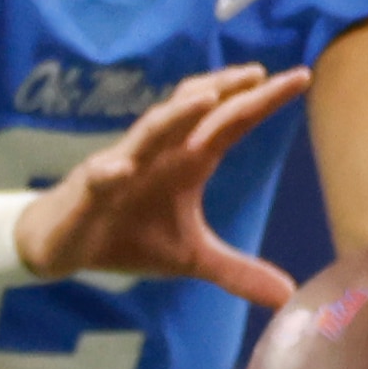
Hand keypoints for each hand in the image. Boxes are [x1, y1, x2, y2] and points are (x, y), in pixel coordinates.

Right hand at [20, 65, 307, 302]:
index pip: (231, 123)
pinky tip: (118, 171)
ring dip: (176, 114)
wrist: (66, 244)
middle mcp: (158, 153)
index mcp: (187, 161)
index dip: (262, 101)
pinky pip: (98, 178)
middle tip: (260, 72)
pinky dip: (108, 173)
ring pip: (149, 131)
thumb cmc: (128, 236)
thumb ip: (237, 271)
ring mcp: (121, 166)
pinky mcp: (87, 191)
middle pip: (195, 111)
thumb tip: (287, 295)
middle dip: (226, 90)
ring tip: (206, 98)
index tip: (302, 76)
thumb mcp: (191, 258)